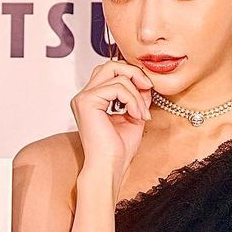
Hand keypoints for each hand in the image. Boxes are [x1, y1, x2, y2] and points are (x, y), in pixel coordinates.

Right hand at [70, 60, 152, 182]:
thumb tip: (145, 80)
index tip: (147, 92)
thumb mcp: (133, 115)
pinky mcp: (87, 101)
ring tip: (141, 113)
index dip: (132, 76)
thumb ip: (137, 96)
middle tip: (148, 88)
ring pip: (116, 74)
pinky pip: (117, 87)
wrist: (109, 167)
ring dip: (136, 93)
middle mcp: (84, 96)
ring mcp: (83, 98)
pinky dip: (132, 99)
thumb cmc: (118, 149)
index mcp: (92, 100)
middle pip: (110, 65)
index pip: (111, 72)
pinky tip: (136, 115)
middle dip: (134, 73)